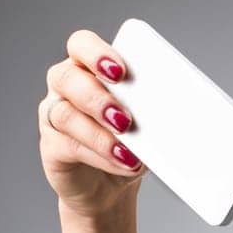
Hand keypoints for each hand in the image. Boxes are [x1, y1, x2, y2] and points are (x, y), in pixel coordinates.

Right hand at [37, 28, 147, 216]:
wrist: (111, 186)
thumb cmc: (130, 142)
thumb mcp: (148, 121)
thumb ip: (154, 107)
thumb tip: (181, 109)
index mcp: (89, 68)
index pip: (81, 45)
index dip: (96, 53)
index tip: (121, 71)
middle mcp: (66, 87)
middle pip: (66, 77)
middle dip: (96, 96)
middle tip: (125, 118)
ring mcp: (54, 117)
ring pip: (65, 114)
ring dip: (99, 133)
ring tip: (127, 148)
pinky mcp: (52, 148)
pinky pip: (68, 146)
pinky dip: (99, 155)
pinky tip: (121, 162)